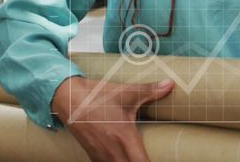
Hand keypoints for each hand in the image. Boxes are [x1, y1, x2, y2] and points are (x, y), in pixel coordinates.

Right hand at [52, 76, 173, 161]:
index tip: (162, 159)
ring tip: (139, 157)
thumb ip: (150, 91)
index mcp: (125, 139)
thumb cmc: (99, 97)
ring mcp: (102, 157)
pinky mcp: (94, 156)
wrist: (69, 100)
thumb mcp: (127, 92)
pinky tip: (124, 158)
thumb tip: (170, 84)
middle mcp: (113, 152)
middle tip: (148, 156)